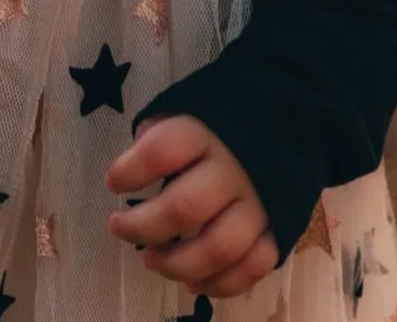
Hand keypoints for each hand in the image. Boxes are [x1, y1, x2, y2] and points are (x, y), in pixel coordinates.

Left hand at [104, 113, 281, 300]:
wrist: (283, 124)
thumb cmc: (216, 125)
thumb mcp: (183, 111)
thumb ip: (156, 136)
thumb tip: (128, 172)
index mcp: (205, 133)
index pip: (162, 151)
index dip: (131, 171)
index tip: (113, 183)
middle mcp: (234, 170)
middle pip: (185, 208)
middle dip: (144, 226)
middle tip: (119, 228)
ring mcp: (259, 203)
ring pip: (219, 248)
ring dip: (178, 264)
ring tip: (151, 259)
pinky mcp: (279, 229)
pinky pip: (253, 267)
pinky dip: (221, 284)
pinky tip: (193, 282)